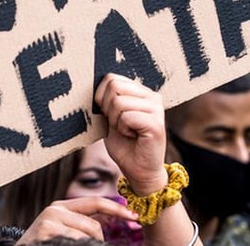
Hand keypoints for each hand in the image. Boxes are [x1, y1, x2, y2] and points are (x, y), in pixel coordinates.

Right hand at [17, 197, 136, 243]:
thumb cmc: (45, 243)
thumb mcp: (65, 229)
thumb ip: (84, 221)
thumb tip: (111, 217)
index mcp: (62, 206)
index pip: (96, 202)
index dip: (117, 209)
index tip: (135, 216)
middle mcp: (55, 209)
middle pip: (94, 225)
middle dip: (99, 240)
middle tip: (92, 245)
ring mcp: (49, 221)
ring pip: (87, 236)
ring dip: (88, 245)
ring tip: (70, 245)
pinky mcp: (46, 231)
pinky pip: (76, 241)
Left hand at [94, 74, 167, 195]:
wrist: (140, 172)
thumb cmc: (125, 145)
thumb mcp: (111, 118)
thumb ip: (107, 100)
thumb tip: (93, 82)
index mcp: (141, 92)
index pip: (112, 78)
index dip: (101, 97)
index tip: (109, 115)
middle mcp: (152, 96)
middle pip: (114, 86)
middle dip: (107, 108)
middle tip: (118, 124)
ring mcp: (156, 108)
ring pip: (119, 102)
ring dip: (115, 121)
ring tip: (126, 131)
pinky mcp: (156, 123)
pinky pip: (126, 117)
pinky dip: (122, 129)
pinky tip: (132, 136)